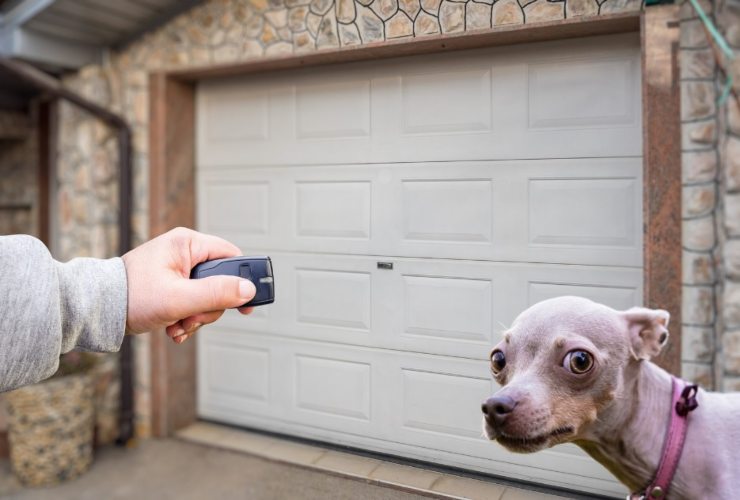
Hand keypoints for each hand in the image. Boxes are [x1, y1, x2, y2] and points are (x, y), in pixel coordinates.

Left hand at [121, 227, 255, 342]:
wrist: (97, 310)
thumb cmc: (130, 296)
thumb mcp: (179, 298)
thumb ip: (216, 293)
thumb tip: (248, 290)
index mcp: (187, 243)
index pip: (231, 256)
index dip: (242, 280)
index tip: (246, 304)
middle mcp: (184, 252)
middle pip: (220, 281)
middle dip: (209, 307)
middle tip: (192, 318)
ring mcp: (177, 269)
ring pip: (207, 296)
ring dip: (197, 317)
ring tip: (178, 325)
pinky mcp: (171, 284)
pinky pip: (193, 302)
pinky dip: (187, 318)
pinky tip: (173, 327)